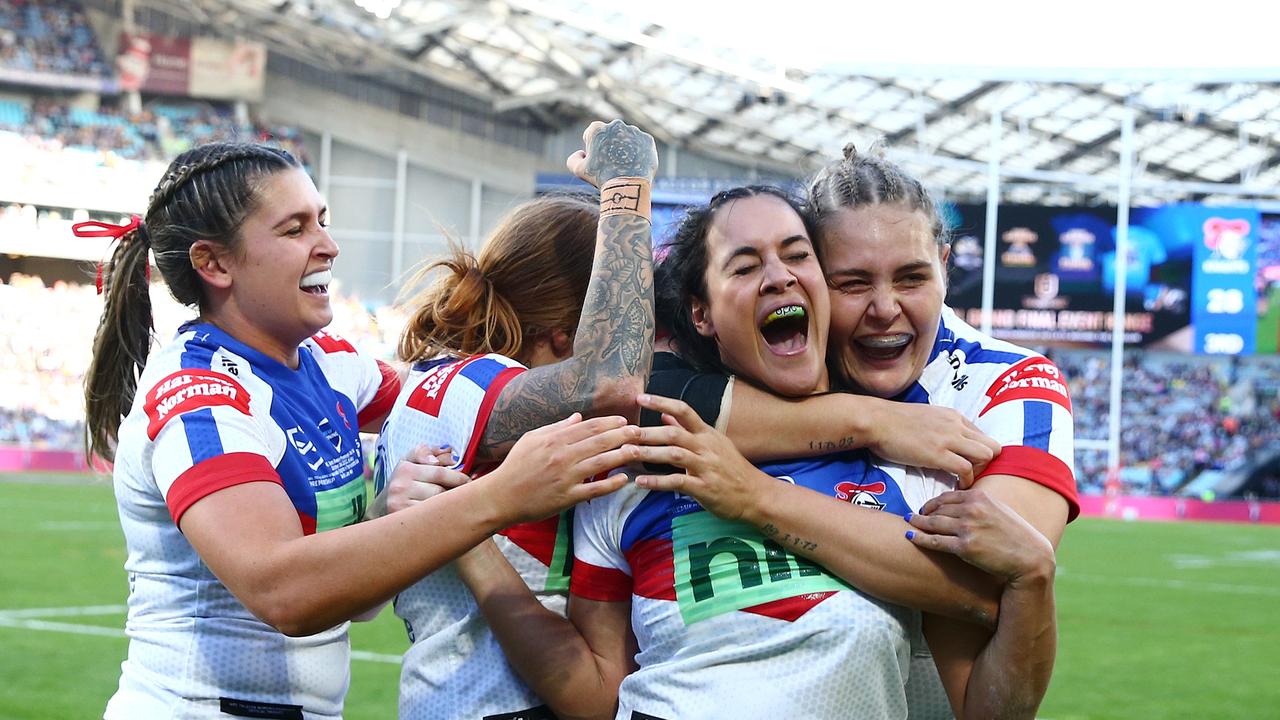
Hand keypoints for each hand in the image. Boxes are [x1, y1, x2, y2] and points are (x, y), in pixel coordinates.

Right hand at [369, 445, 467, 518]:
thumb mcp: (409, 461)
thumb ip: (426, 452)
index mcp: (405, 468)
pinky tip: (440, 516)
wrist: (382, 507)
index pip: (440, 472)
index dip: (458, 477)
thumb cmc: (403, 481)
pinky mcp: (403, 521)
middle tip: (461, 495)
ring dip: (447, 506)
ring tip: (449, 505)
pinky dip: (439, 517)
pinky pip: (430, 519)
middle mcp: (400, 487)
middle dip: (454, 493)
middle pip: (440, 491)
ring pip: (436, 507)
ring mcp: (400, 506)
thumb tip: (448, 452)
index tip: (467, 481)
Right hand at [483, 413, 637, 524]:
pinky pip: (594, 489)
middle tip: (640, 432)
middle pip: (600, 442)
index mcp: (554, 440)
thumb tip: (579, 417)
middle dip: (623, 435)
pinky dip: (611, 484)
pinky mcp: (567, 497)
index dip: (609, 423)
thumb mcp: (532, 439)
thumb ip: (556, 427)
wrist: (501, 496)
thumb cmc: (515, 466)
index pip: (589, 427)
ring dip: (622, 455)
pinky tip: (624, 479)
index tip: (624, 422)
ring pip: (601, 463)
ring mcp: (566, 477)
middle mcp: (562, 456)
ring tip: (638, 451)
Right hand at [566, 119, 657, 186]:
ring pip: (626, 138)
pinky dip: (638, 152)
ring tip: (624, 165)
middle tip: (611, 162)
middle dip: (609, 144)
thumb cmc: (601, 178)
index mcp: (598, 129)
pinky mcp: (647, 140)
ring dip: (624, 147)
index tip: (597, 157)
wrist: (628, 187)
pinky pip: (641, 144)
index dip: (592, 146)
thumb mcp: (579, 170)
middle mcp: (616, 125)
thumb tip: (582, 153)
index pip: (592, 133)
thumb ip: (573, 159)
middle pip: (610, 134)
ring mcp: (634, 131)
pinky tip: (635, 165)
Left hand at [629, 393, 771, 521]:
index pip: (684, 410)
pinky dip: (657, 482)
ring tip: (626, 454)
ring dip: (649, 454)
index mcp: (707, 433)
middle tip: (624, 432)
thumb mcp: (713, 443)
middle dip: (647, 432)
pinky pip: (678, 482)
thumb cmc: (732, 468)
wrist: (756, 494)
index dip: (661, 402)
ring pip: (674, 455)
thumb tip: (665, 413)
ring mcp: (706, 467)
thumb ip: (687, 429)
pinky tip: (641, 482)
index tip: (639, 398)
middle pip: (674, 433)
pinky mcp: (705, 488)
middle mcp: (706, 447)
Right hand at [864, 400, 1000, 488]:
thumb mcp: (927, 416)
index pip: (983, 436)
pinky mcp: (937, 454)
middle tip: (971, 474)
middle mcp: (956, 425)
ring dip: (978, 472)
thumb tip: (947, 440)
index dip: (978, 453)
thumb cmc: (894, 421)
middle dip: (986, 464)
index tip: (968, 464)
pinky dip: (965, 481)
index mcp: (954, 416)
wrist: (877, 420)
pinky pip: (965, 469)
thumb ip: (942, 426)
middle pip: (992, 446)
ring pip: (985, 456)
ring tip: (964, 480)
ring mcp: (948, 439)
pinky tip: (956, 486)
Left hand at [907, 490, 1054, 583]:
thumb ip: (979, 503)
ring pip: (933, 523)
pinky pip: (935, 541)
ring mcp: (967, 528)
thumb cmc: (1016, 535)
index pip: (947, 497)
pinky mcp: (964, 547)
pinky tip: (910, 536)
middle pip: (938, 509)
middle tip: (914, 515)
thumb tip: (961, 500)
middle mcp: (972, 509)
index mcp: (980, 497)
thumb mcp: (999, 510)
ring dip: (917, 523)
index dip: (933, 502)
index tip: (926, 507)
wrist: (1030, 558)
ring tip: (909, 522)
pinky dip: (919, 538)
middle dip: (924, 512)